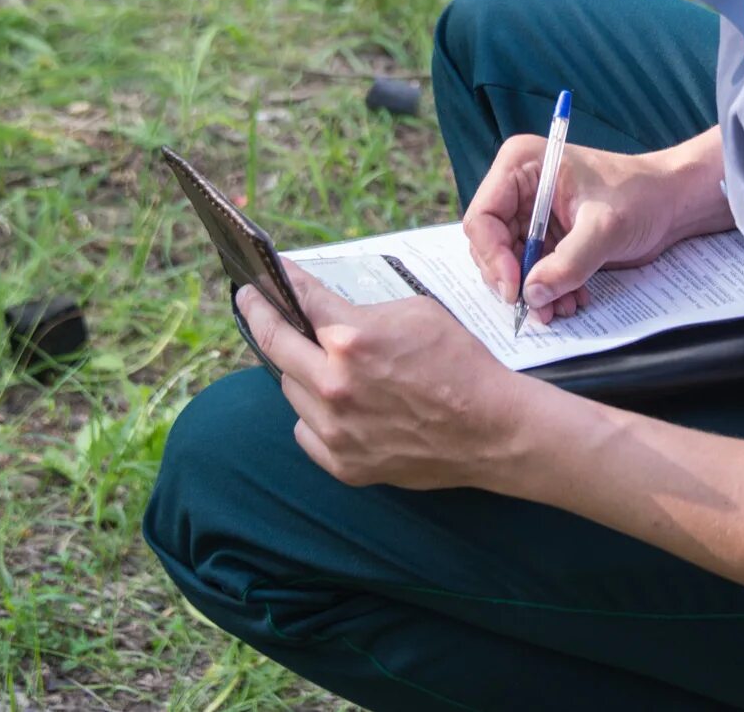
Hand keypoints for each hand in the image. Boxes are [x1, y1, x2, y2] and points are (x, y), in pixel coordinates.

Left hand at [238, 270, 527, 489]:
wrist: (492, 428)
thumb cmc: (460, 362)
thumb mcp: (415, 312)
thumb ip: (361, 312)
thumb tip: (326, 310)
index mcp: (351, 340)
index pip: (296, 302)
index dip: (275, 284)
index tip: (259, 280)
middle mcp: (333, 386)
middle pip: (274, 345)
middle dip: (258, 315)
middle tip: (250, 302)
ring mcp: (335, 430)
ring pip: (290, 391)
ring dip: (298, 371)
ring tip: (314, 360)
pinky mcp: (343, 464)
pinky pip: (308, 431)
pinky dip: (316, 415)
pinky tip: (337, 405)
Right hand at [462, 138, 718, 320]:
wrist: (671, 203)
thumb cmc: (642, 196)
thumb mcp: (605, 227)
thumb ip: (569, 262)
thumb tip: (533, 295)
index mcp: (521, 166)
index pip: (483, 217)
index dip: (492, 257)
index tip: (515, 290)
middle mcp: (518, 188)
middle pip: (491, 245)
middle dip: (515, 280)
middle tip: (539, 308)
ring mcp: (531, 213)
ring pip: (511, 263)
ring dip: (534, 290)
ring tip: (562, 308)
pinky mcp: (546, 236)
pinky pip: (533, 270)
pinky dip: (548, 289)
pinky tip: (572, 300)